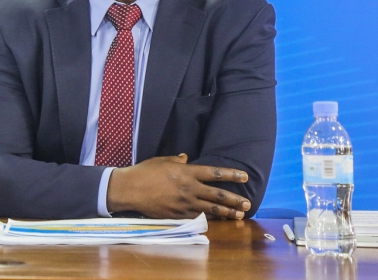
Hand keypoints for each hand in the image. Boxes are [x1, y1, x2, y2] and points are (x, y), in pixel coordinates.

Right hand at [105, 154, 250, 218]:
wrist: (130, 189)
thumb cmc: (144, 172)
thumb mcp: (161, 161)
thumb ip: (176, 160)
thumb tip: (186, 158)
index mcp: (185, 172)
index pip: (214, 173)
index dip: (231, 175)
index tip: (244, 177)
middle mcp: (189, 188)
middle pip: (217, 195)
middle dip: (234, 199)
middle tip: (247, 203)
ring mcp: (184, 203)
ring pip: (210, 209)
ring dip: (226, 212)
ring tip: (239, 215)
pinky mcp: (178, 214)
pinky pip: (196, 216)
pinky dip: (207, 217)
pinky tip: (216, 219)